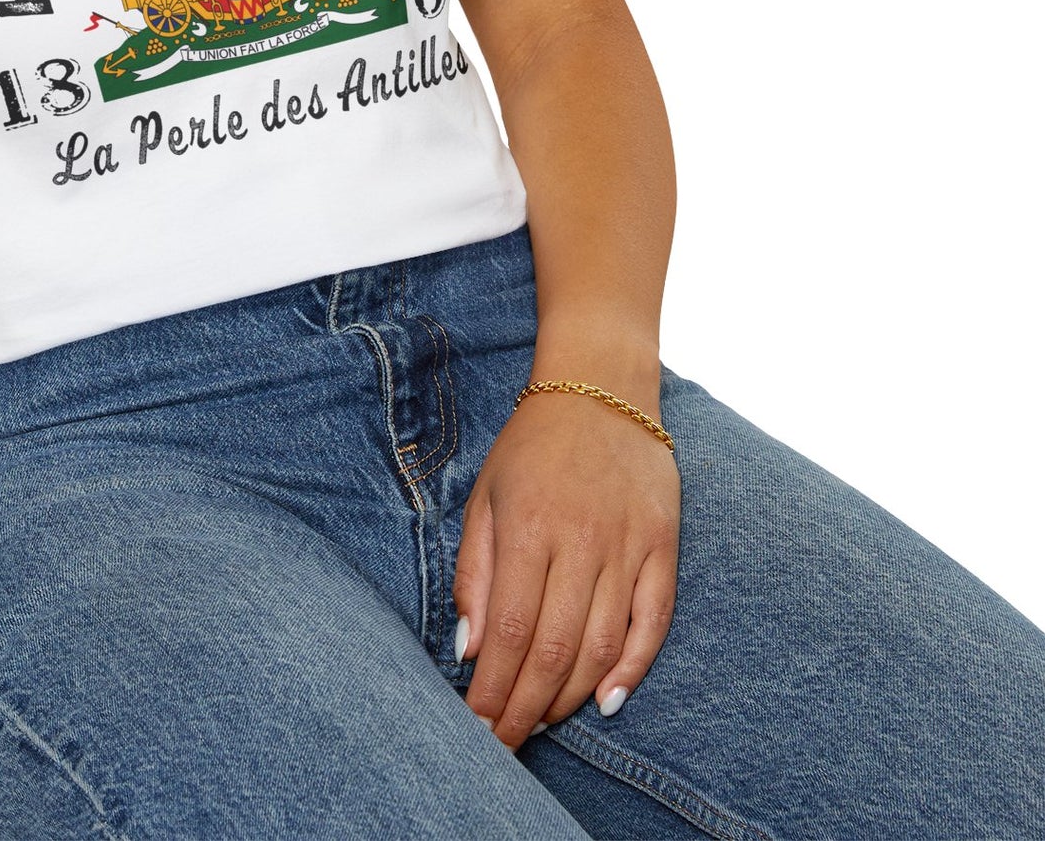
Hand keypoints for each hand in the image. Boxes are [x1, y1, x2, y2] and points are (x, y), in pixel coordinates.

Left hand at [452, 383, 680, 748]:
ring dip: (570, 696)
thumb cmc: (531, 447)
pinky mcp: (663, 546)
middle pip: (554, 649)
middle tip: (506, 743)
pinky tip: (607, 700)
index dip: (494, 688)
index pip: (510, 630)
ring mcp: (627, 545)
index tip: (477, 726)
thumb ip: (475, 573)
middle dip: (526, 707)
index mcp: (528, 527)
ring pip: (602, 645)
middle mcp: (581, 541)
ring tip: (543, 722)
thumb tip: (470, 648)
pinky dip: (633, 668)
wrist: (600, 389)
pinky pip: (653, 621)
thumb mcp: (485, 497)